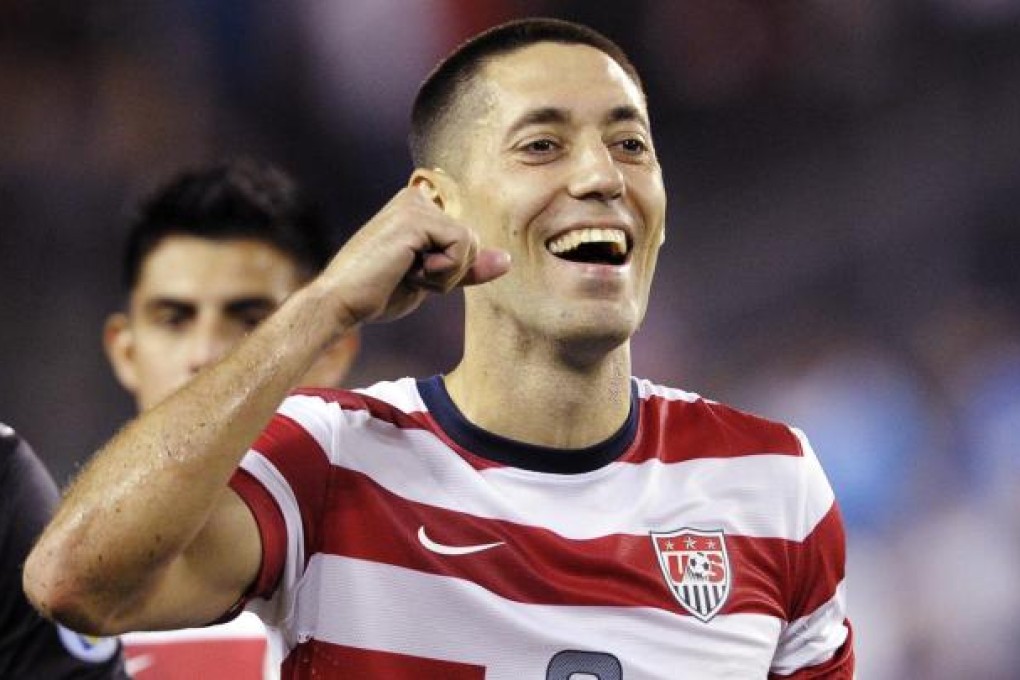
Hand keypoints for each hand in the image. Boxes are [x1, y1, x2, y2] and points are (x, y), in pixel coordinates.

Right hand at [318, 186, 509, 326]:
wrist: (342, 303)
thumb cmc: (379, 293)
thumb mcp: (433, 280)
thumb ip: (466, 267)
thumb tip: (508, 260)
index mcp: (419, 207)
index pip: (466, 240)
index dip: (452, 268)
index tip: (411, 273)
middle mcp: (417, 198)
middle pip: (474, 240)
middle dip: (451, 271)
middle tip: (409, 275)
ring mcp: (416, 203)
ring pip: (471, 244)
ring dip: (446, 273)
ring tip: (406, 273)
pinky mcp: (416, 217)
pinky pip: (462, 246)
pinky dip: (443, 270)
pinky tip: (408, 270)